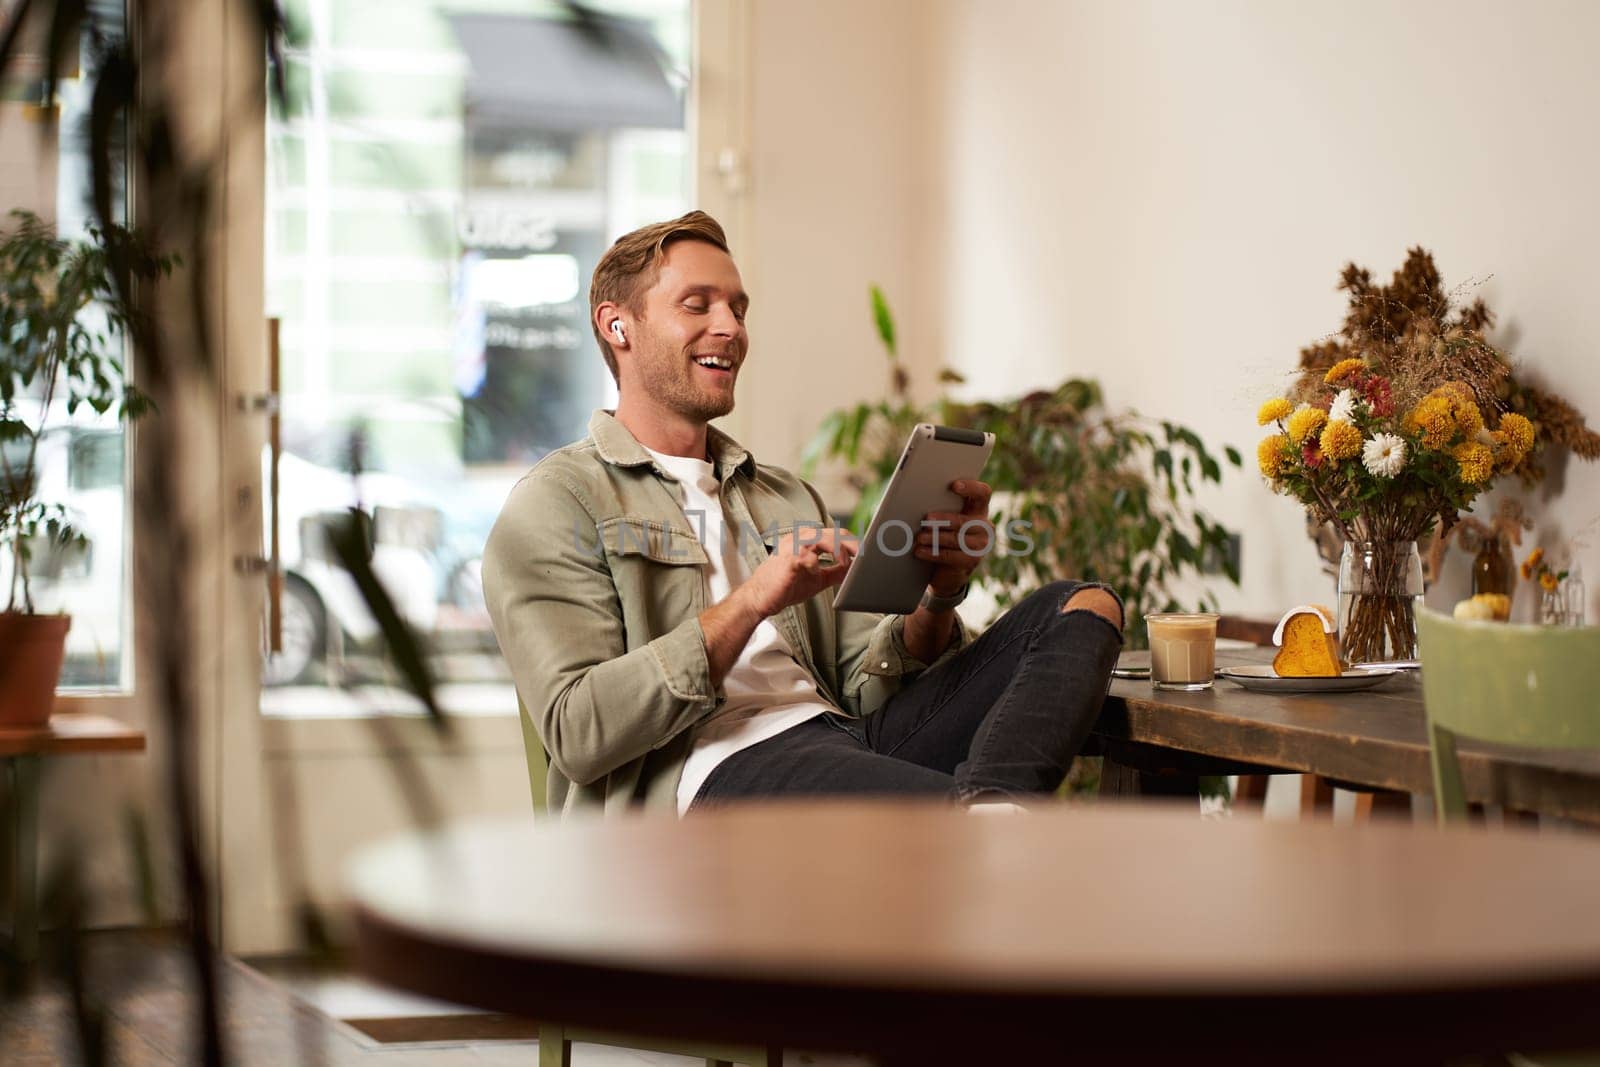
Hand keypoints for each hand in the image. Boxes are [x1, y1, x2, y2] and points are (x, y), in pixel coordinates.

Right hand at [736, 525, 857, 619]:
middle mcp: (800, 539)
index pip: (836, 535)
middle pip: (835, 534)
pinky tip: (822, 573)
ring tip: (850, 563)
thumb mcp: (816, 579)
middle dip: (854, 545)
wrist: (759, 599)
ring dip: (841, 551)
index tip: (867, 554)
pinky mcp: (789, 559)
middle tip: (867, 557)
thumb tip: (853, 570)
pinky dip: (820, 565)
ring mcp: (793, 546)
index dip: (854, 543)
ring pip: (825, 539)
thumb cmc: (783, 587)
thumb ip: (834, 572)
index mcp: (807, 541)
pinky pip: (810, 557)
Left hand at [914, 479, 992, 596]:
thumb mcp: (944, 520)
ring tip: (919, 538)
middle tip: (927, 519)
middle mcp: (984, 525)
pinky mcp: (973, 561)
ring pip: (957, 539)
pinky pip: (951, 556)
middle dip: (945, 519)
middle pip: (965, 520)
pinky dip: (933, 553)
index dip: (971, 487)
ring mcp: (981, 545)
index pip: (983, 493)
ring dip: (936, 538)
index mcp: (978, 508)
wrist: (946, 569)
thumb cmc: (942, 535)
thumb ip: (940, 507)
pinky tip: (919, 551)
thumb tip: (918, 500)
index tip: (953, 485)